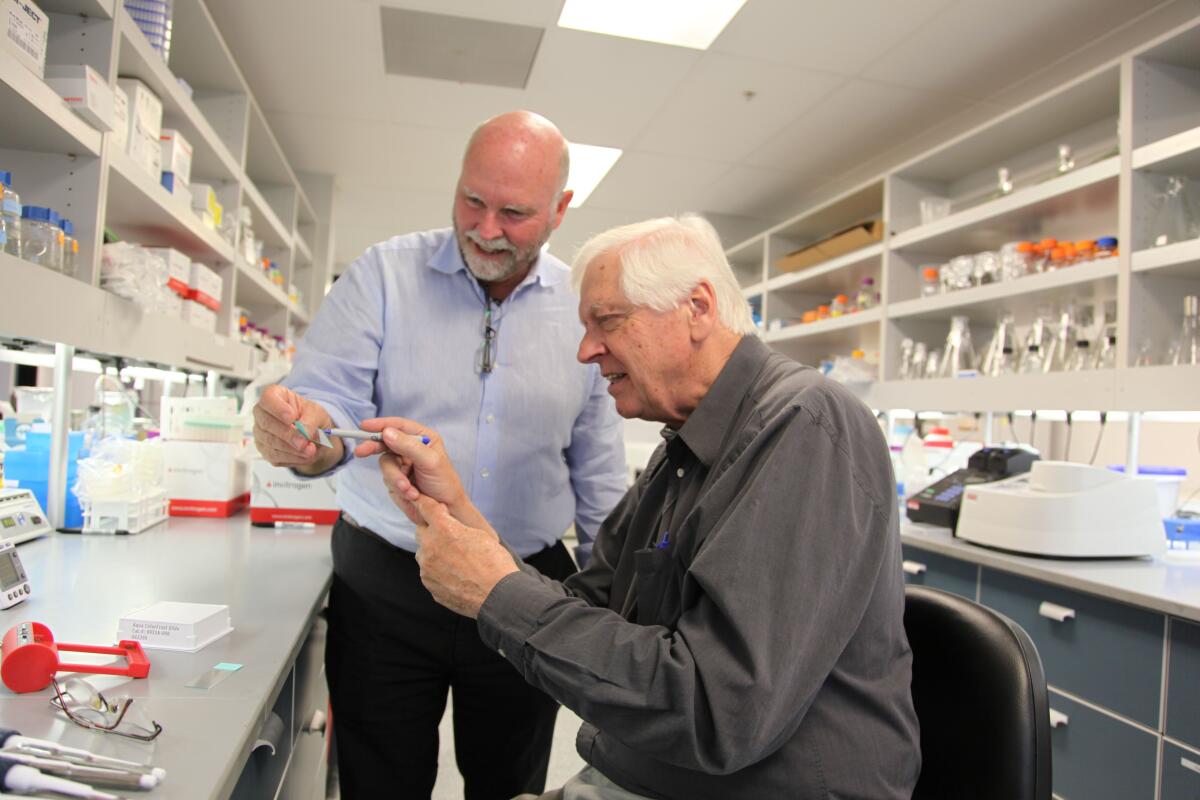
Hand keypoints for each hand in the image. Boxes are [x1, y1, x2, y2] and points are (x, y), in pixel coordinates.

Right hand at [252, 385, 342, 474]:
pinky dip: (292, 458)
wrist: (313, 434)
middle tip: (304, 442)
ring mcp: (261, 433)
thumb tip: (304, 435)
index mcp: (274, 396)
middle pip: (267, 423)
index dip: (278, 408)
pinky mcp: (265, 450)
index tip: (291, 417)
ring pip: (270, 442)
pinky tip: (305, 456)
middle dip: (288, 434)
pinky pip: (275, 456)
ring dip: (292, 449)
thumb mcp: (317, 413)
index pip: (268, 398)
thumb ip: (310, 422)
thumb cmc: (310, 417)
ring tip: (310, 450)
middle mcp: (262, 413)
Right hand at [362, 417, 473, 524]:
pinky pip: (388, 479)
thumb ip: (409, 446)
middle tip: (361, 452)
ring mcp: (402, 464)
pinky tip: (411, 494)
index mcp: (423, 438)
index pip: (399, 426)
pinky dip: (398, 487)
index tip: (364, 425)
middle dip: (374, 447)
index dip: (381, 424)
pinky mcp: (396, 480)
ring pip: (385, 463)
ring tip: (409, 489)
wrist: (446, 510)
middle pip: (385, 442)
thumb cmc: (444, 483)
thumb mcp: (430, 461)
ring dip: (395, 477)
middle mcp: (411, 449)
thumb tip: (387, 433)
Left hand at [412, 496, 518, 617]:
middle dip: (432, 531)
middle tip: (450, 538)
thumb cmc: (494, 563)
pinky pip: (430, 573)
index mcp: (443, 529)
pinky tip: (457, 575)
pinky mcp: (430, 586)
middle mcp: (430, 548)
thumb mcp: (479, 534)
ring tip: (458, 561)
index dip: (428, 504)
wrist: (498, 596)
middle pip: (421, 532)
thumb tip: (450, 525)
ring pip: (424, 555)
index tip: (431, 506)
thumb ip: (458, 527)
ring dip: (435, 553)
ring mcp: (427, 569)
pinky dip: (439, 572)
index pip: (425, 508)